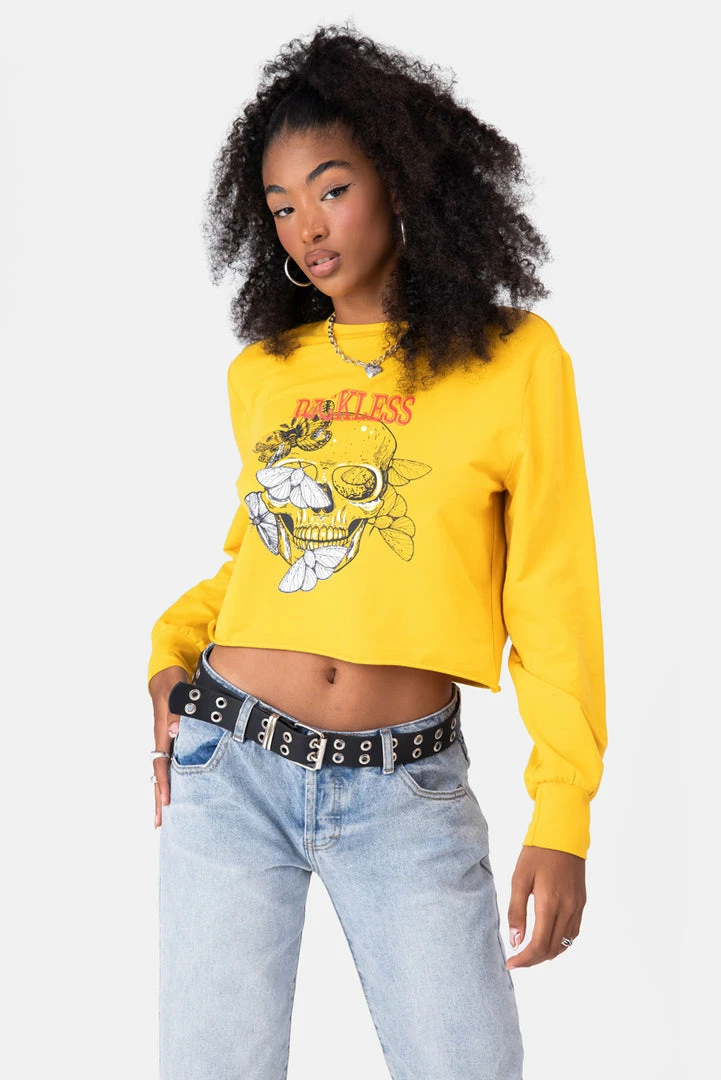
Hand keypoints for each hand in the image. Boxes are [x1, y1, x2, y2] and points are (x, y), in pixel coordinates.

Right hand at [149, 666, 188, 828]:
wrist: (168, 673)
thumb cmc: (173, 682)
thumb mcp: (176, 691)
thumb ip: (177, 710)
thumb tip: (175, 731)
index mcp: (163, 731)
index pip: (161, 763)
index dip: (164, 783)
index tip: (166, 802)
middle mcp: (163, 739)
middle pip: (159, 774)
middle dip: (159, 799)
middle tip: (160, 824)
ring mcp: (167, 740)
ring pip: (164, 771)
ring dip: (164, 792)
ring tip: (165, 816)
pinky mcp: (173, 738)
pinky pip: (171, 762)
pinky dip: (171, 778)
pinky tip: (177, 790)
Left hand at [505, 845, 585, 968]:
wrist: (563, 833)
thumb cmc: (537, 853)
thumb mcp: (519, 878)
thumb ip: (516, 911)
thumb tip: (515, 940)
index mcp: (549, 903)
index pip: (539, 945)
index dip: (524, 959)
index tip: (511, 963)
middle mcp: (567, 909)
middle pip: (552, 949)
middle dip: (533, 960)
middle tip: (517, 959)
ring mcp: (577, 906)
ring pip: (565, 944)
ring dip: (547, 953)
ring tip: (529, 952)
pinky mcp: (582, 902)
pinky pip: (573, 932)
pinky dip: (560, 942)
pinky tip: (548, 939)